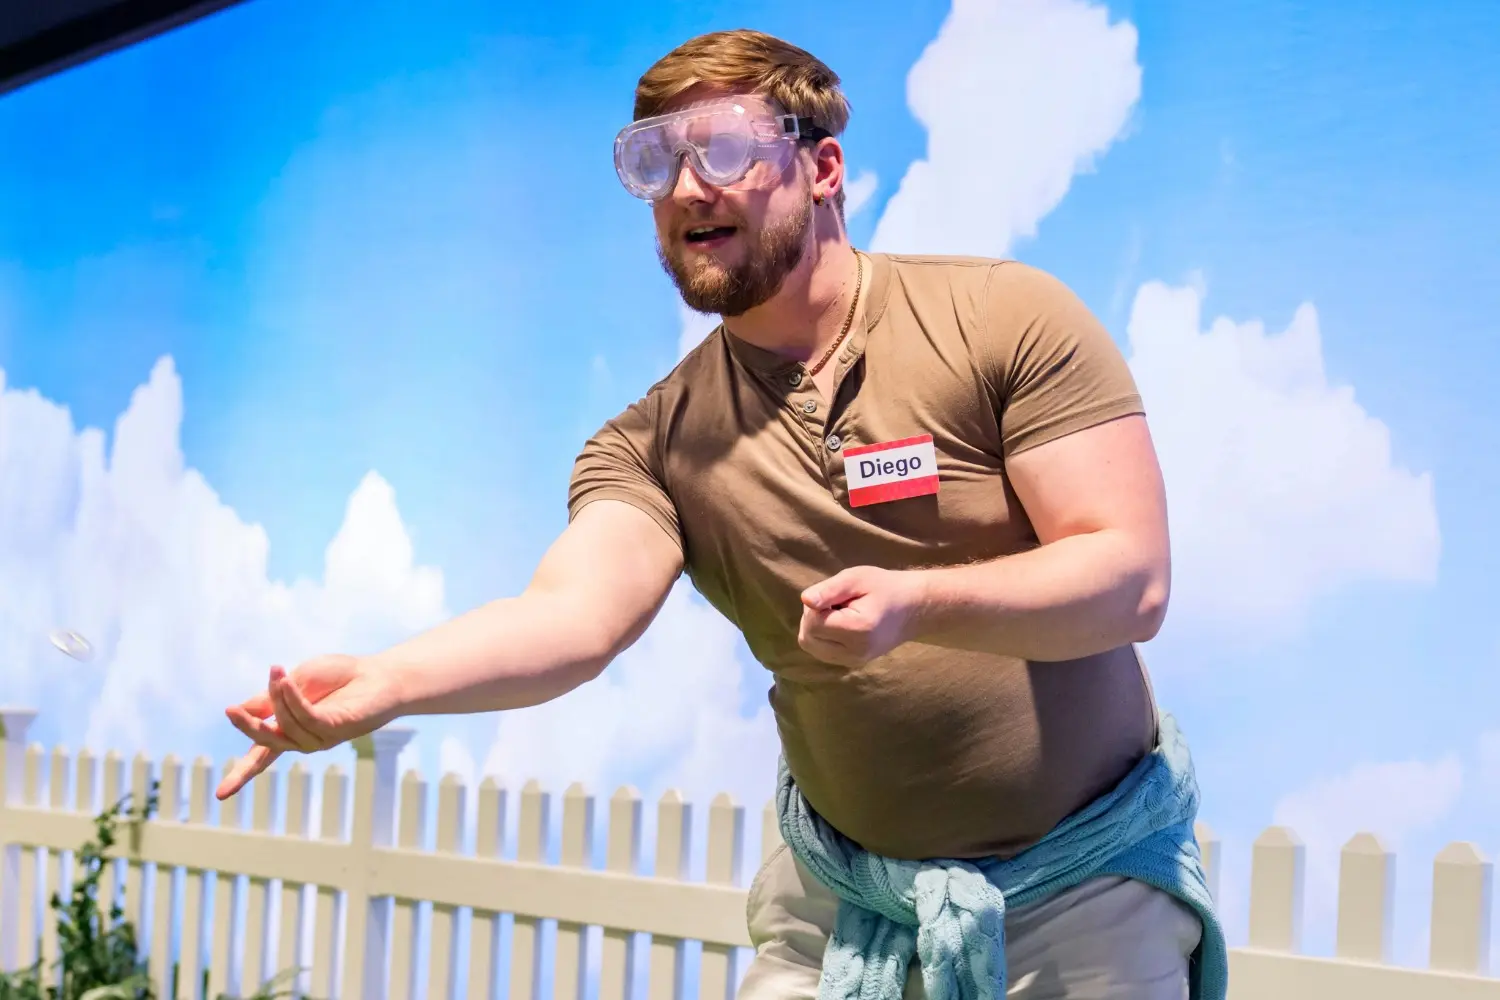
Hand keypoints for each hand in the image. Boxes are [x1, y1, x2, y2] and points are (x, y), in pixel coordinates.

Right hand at [217, 653, 404, 799]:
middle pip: (268, 744)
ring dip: (278, 697)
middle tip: (229, 711)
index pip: (261, 756)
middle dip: (247, 728)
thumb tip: (241, 710)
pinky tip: (286, 682)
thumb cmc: (339, 677)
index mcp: (290, 730)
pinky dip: (293, 700)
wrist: (379, 672)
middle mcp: (304, 739)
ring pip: (286, 726)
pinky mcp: (337, 728)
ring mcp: (321, 737)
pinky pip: (307, 718)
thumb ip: (271, 697)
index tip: (221, 796)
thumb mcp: (296, 681)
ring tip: (277, 672)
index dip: (241, 775)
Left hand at [797, 566, 925, 666]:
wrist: (914, 608)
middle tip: (834, 603)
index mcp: (857, 630)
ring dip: (816, 628)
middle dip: (812, 618)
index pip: (813, 623)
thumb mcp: (857, 578)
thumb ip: (829, 590)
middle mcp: (855, 652)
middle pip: (807, 639)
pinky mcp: (853, 664)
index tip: (835, 595)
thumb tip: (805, 600)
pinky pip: (822, 652)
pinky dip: (823, 638)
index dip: (815, 605)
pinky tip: (840, 625)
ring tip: (839, 613)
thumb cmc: (885, 587)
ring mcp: (854, 661)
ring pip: (812, 648)